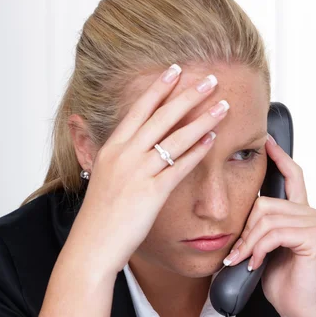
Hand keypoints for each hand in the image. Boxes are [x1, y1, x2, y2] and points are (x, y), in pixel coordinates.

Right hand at [66, 66, 229, 276]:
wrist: (92, 245)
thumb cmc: (99, 218)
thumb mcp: (102, 180)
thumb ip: (116, 161)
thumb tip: (127, 150)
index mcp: (111, 149)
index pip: (138, 110)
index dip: (159, 88)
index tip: (175, 70)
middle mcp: (124, 155)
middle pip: (161, 116)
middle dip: (188, 94)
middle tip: (210, 79)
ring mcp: (138, 172)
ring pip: (175, 137)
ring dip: (202, 118)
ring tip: (222, 105)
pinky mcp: (151, 193)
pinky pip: (179, 166)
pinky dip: (198, 151)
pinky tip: (213, 139)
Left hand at [223, 136, 315, 316]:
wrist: (297, 308)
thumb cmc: (279, 280)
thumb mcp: (260, 248)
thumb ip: (255, 227)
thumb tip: (231, 214)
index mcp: (295, 212)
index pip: (291, 174)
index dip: (278, 156)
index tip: (265, 140)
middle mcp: (306, 212)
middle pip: (263, 201)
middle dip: (244, 230)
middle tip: (236, 254)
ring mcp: (310, 223)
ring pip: (265, 217)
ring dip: (248, 243)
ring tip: (243, 261)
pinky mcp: (311, 237)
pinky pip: (274, 233)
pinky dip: (258, 250)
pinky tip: (256, 265)